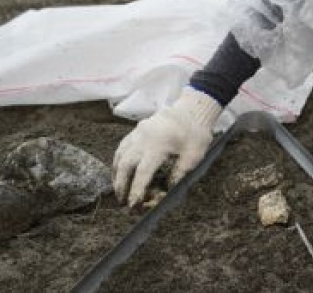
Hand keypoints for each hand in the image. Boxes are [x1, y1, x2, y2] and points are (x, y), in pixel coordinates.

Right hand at [112, 88, 222, 206]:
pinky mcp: (137, 129)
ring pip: (120, 155)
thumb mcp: (194, 155)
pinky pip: (122, 146)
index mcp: (159, 145)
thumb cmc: (196, 132)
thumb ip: (179, 173)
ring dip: (117, 173)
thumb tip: (167, 190)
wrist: (192, 109)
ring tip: (118, 188)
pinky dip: (118, 160)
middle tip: (122, 200)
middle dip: (121, 184)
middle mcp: (144, 139)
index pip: (143, 172)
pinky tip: (120, 170)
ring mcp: (138, 132)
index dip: (136, 189)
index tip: (132, 204)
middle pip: (125, 164)